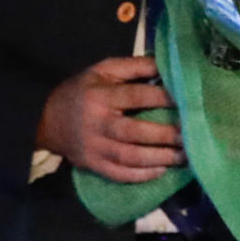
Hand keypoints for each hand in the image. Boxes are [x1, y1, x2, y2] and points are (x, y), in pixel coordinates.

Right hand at [38, 57, 182, 181]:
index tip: (187, 101)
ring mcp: (95, 148)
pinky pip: (120, 174)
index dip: (162, 99)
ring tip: (186, 156)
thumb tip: (167, 65)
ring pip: (130, 157)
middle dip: (166, 135)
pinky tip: (163, 170)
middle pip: (135, 132)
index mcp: (100, 96)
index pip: (135, 97)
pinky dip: (143, 175)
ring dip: (160, 158)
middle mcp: (97, 123)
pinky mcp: (94, 166)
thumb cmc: (83, 91)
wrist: (47, 120)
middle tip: (192, 135)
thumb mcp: (102, 71)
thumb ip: (134, 66)